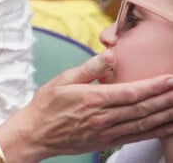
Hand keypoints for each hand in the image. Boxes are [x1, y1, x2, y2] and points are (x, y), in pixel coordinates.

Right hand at [0, 51, 172, 160]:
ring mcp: (106, 132)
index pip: (131, 92)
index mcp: (93, 98)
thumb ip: (90, 67)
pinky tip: (166, 125)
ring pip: (143, 124)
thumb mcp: (63, 78)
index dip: (153, 86)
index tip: (169, 78)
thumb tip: (110, 55)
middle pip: (142, 108)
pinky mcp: (106, 142)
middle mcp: (103, 117)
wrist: (37, 132)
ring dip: (164, 114)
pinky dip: (155, 131)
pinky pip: (136, 137)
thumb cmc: (48, 103)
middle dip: (165, 98)